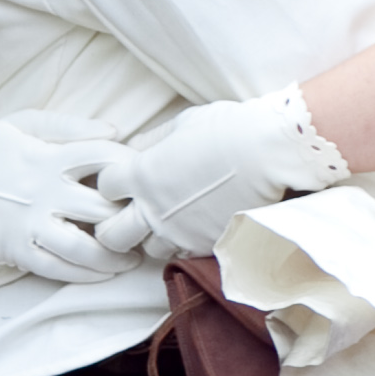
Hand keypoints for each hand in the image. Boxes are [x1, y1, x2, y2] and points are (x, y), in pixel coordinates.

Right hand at [0, 114, 139, 281]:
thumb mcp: (22, 124)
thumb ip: (69, 125)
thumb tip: (116, 131)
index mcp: (49, 157)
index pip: (106, 157)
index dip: (133, 166)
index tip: (149, 175)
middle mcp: (44, 192)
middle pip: (103, 208)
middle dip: (131, 218)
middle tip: (151, 225)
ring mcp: (30, 224)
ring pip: (85, 248)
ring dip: (115, 257)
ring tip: (133, 257)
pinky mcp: (17, 250)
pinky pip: (58, 268)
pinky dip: (86, 274)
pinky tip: (105, 272)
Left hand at [91, 88, 350, 265]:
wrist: (270, 152)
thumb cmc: (228, 129)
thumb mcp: (185, 122)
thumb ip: (155, 140)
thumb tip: (137, 147)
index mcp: (142, 175)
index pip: (105, 187)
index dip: (115, 181)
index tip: (129, 177)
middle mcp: (153, 209)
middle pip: (111, 235)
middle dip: (115, 226)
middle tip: (132, 216)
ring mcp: (180, 231)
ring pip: (149, 250)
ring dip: (155, 237)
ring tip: (172, 222)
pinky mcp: (207, 243)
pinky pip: (186, 253)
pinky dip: (187, 243)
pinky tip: (198, 227)